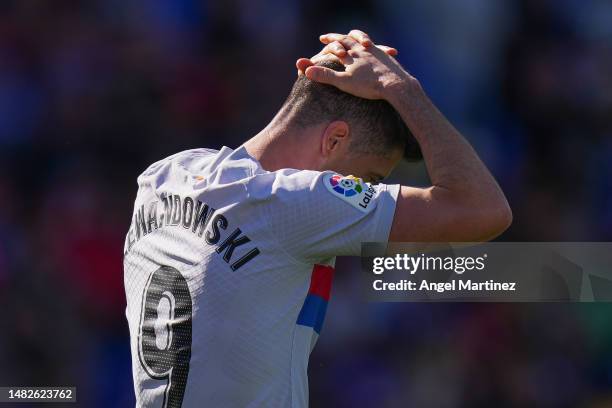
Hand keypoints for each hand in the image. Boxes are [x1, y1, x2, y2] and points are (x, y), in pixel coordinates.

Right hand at [295, 30, 414, 99]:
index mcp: (352, 53)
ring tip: (358, 40)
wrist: (394, 85)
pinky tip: (376, 53)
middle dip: (341, 36)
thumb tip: (306, 70)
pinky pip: (379, 50)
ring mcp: (377, 52)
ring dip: (359, 38)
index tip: (322, 38)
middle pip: (350, 38)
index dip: (329, 40)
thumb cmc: (368, 85)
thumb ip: (324, 75)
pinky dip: (376, 49)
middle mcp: (364, 48)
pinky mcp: (387, 58)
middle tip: (338, 35)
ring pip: (365, 41)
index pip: (337, 42)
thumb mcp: (343, 81)